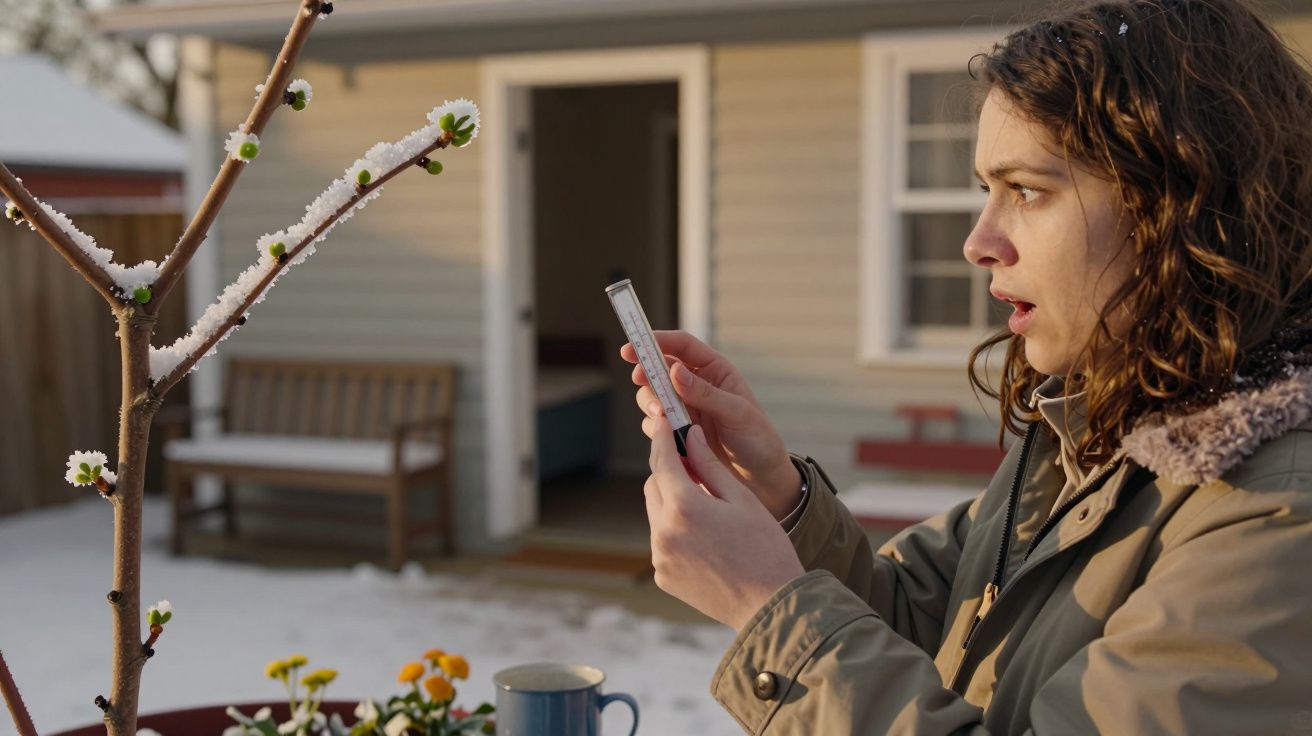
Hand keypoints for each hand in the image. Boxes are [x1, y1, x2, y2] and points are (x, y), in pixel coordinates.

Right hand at [621, 330, 801, 518]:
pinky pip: (655, 424)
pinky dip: (655, 428)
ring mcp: (685, 409)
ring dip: (649, 402)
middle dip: (646, 373)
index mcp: (715, 370)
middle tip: (639, 379)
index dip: (656, 341)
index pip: (682, 346)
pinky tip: (668, 437)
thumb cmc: (758, 440)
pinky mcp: (678, 432)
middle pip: (660, 369)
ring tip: (661, 416)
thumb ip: (705, 392)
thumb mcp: (737, 413)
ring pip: (653, 396)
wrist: (761, 479)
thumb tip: (674, 371)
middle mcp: (697, 386)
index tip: (633, 347)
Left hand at [645, 418, 805, 630]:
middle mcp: (664, 532)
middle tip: (692, 462)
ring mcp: (660, 558)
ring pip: (657, 513)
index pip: (663, 460)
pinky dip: (676, 531)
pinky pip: (663, 541)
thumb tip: (691, 435)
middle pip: (655, 485)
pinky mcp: (663, 576)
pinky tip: (705, 536)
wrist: (771, 605)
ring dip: (672, 502)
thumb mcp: (741, 498)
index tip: (663, 421)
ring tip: (705, 504)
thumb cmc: (765, 547)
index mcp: (684, 508)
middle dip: (669, 471)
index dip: (662, 437)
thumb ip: (710, 464)